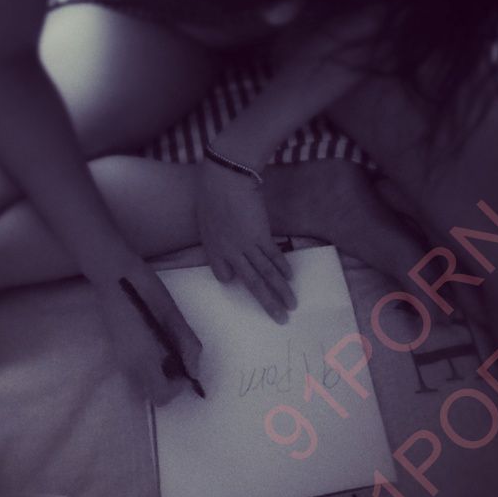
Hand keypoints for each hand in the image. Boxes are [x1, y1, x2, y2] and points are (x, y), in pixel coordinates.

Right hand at [93, 251, 202, 405]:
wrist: (114, 273)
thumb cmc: (146, 290)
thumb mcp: (174, 316)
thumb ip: (187, 345)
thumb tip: (194, 370)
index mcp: (143, 359)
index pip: (161, 396)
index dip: (178, 387)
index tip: (186, 365)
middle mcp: (128, 365)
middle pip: (152, 393)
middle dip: (169, 381)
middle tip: (178, 354)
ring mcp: (119, 358)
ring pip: (143, 382)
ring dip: (159, 372)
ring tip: (167, 344)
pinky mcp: (117, 349)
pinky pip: (136, 369)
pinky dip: (149, 363)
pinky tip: (154, 338)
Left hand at [196, 158, 295, 322]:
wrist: (225, 178)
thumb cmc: (212, 189)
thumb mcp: (206, 214)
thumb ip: (214, 230)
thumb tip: (225, 237)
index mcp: (212, 247)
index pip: (222, 275)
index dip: (232, 278)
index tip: (239, 280)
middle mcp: (229, 253)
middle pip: (251, 283)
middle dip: (266, 302)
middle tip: (279, 319)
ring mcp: (246, 246)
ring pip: (266, 275)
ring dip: (280, 292)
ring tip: (291, 306)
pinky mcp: (261, 235)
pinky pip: (274, 256)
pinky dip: (283, 267)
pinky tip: (290, 278)